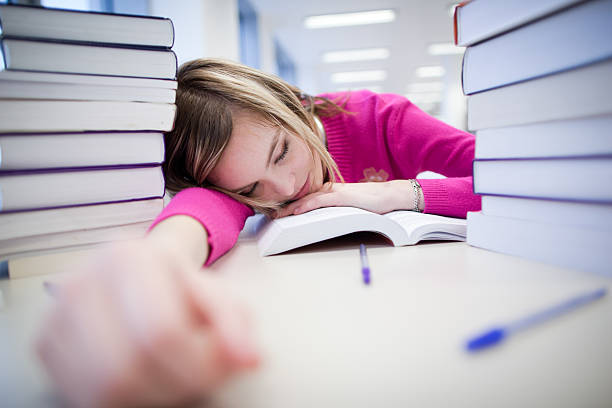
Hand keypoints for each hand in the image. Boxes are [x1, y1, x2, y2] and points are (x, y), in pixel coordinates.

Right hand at [36, 240, 258, 407]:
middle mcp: (83, 281)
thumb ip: (235, 325)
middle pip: (128, 368)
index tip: (224, 367)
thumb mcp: (219, 295)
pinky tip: (146, 379)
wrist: (138, 271)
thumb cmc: (180, 285)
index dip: (200, 365)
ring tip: (173, 376)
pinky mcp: (45, 342)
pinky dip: (123, 399)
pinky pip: (83, 395)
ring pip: (103, 389)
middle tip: (199, 376)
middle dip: (175, 386)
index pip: (162, 333)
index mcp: (129, 258)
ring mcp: (56, 313)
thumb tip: (249, 359)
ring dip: (150, 396)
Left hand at [276, 180, 419, 217]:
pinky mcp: (341, 196)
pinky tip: (295, 212)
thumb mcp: (349, 208)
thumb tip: (322, 221)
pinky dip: (305, 205)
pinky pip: (318, 201)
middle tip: (268, 214)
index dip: (289, 204)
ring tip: (276, 216)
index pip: (305, 197)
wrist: (389, 196)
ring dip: (290, 207)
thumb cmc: (371, 204)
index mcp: (330, 192)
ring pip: (306, 198)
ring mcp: (334, 192)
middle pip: (301, 196)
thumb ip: (334, 211)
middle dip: (284, 206)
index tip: (276, 212)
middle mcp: (329, 190)